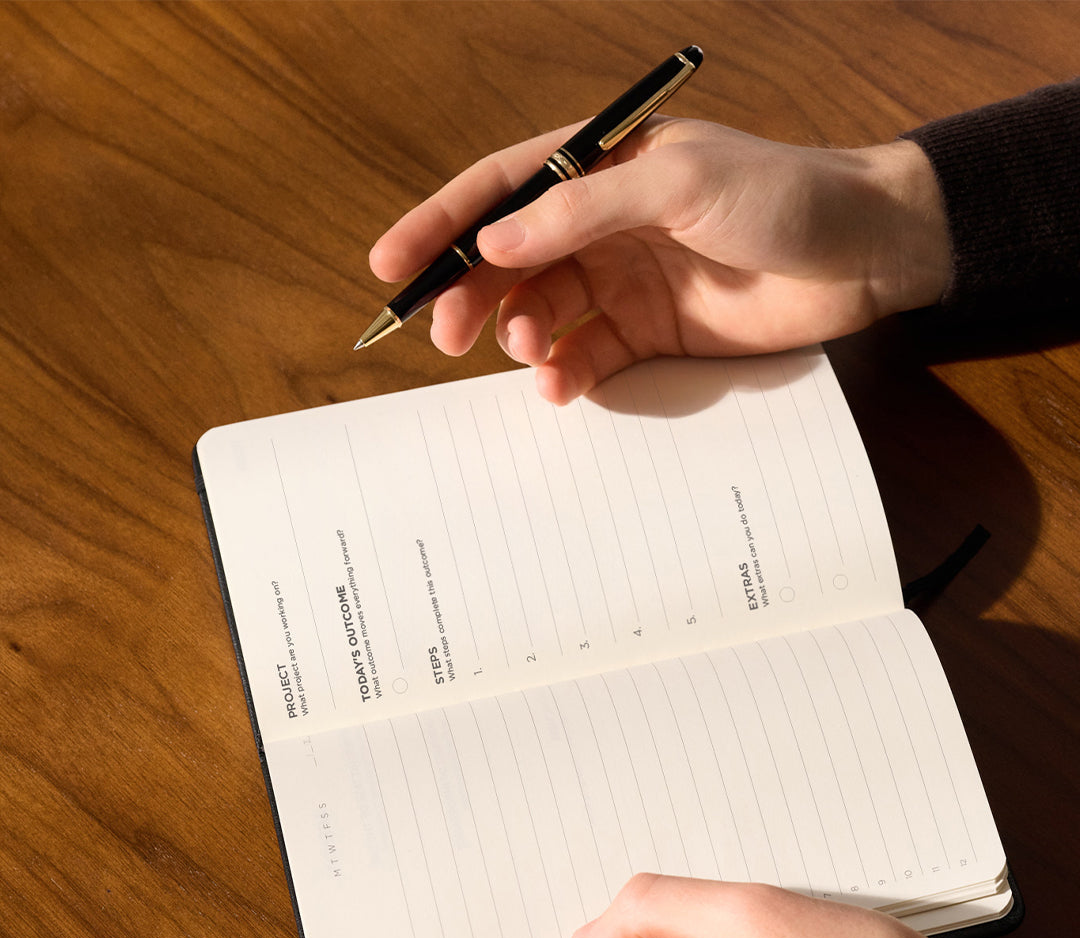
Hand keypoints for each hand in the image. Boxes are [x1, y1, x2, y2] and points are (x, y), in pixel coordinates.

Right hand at [369, 118, 949, 403]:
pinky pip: (587, 356)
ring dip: (521, 337)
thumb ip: (581, 210)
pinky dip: (566, 373)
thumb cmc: (779, 193)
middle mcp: (602, 223)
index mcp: (599, 165)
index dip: (441, 225)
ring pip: (542, 312)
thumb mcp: (678, 182)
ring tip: (527, 353)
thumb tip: (494, 242)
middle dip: (472, 296)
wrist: (863, 254)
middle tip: (448, 337)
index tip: (390, 266)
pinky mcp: (650, 334)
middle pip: (510, 260)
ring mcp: (624, 280)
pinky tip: (561, 385)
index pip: (500, 189)